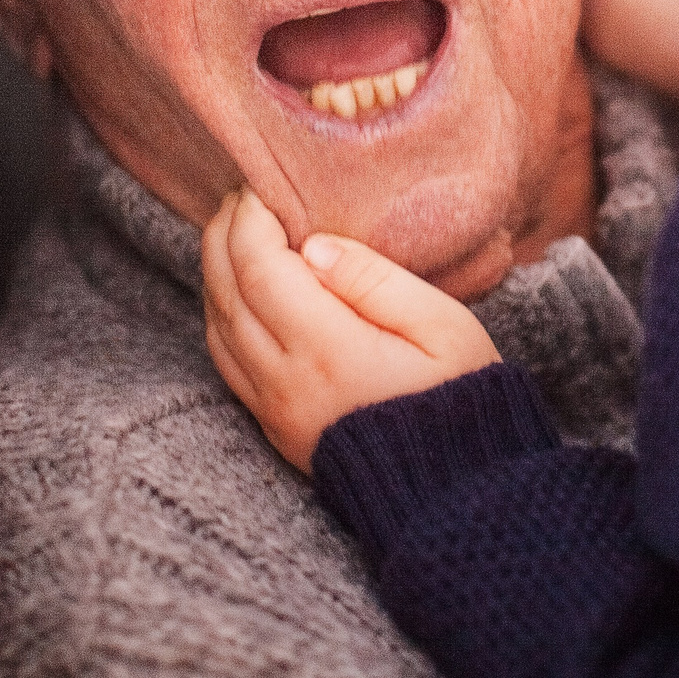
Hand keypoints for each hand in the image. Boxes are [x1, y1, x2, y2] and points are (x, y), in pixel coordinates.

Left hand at [202, 190, 500, 474]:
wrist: (455, 492)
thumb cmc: (462, 397)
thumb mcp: (443, 327)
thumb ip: (376, 280)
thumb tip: (315, 246)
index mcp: (328, 350)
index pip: (260, 267)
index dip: (250, 219)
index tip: (261, 185)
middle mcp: (286, 381)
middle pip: (227, 292)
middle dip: (224, 235)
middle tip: (240, 197)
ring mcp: (273, 409)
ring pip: (217, 327)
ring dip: (216, 273)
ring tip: (234, 233)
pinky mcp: (274, 427)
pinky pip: (226, 361)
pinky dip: (221, 314)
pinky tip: (238, 291)